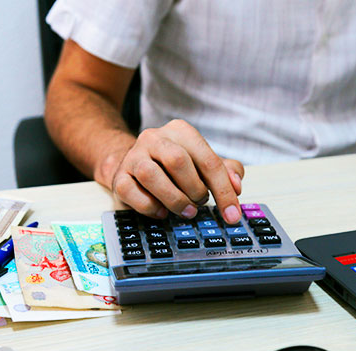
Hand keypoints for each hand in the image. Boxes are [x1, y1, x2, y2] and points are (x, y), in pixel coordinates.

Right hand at [110, 119, 243, 223]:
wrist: (133, 164)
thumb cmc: (174, 167)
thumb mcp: (203, 164)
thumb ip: (226, 171)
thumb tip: (236, 185)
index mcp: (180, 131)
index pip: (208, 160)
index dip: (224, 190)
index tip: (232, 215)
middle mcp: (154, 138)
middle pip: (178, 161)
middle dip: (195, 190)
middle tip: (200, 204)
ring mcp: (133, 156)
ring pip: (150, 175)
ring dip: (174, 199)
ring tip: (185, 210)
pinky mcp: (119, 176)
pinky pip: (131, 192)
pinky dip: (150, 207)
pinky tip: (162, 211)